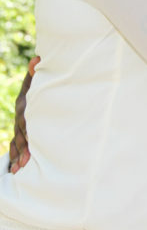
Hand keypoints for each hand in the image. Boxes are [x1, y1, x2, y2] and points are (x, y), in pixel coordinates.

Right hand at [9, 56, 38, 172]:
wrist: (44, 81)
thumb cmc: (48, 79)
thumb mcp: (43, 75)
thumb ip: (38, 71)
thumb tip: (37, 58)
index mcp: (25, 101)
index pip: (24, 117)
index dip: (26, 130)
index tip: (29, 142)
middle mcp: (21, 113)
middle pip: (20, 132)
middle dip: (23, 147)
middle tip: (26, 161)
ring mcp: (20, 123)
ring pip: (16, 140)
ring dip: (17, 155)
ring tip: (19, 170)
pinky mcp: (22, 131)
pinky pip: (15, 145)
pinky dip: (14, 157)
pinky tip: (15, 171)